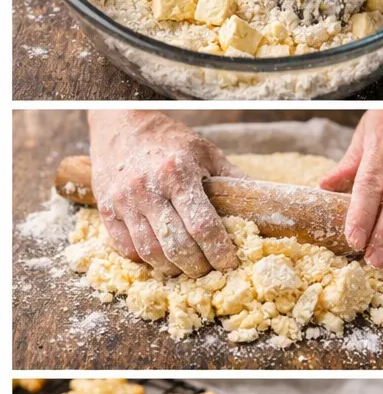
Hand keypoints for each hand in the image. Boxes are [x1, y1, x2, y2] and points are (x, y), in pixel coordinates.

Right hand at [87, 111, 241, 276]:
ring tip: (186, 266)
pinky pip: (126, 249)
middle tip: (209, 270)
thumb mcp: (206, 152)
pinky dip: (145, 260)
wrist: (121, 123)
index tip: (229, 263)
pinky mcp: (106, 209)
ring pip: (150, 253)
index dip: (219, 252)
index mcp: (177, 173)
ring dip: (172, 268)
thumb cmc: (170, 141)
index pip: (203, 226)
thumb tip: (264, 205)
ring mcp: (124, 201)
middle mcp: (148, 189)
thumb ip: (233, 179)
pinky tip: (160, 256)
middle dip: (198, 267)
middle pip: (177, 246)